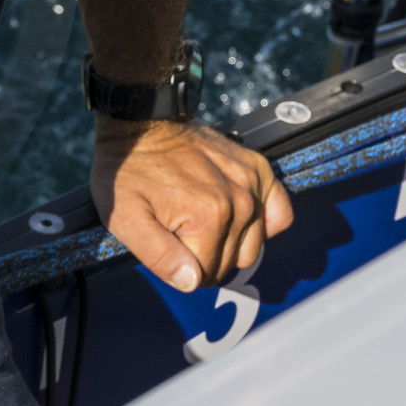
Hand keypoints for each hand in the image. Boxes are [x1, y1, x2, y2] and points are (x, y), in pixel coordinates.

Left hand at [90, 119, 293, 292]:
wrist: (141, 123)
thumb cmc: (128, 169)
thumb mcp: (125, 217)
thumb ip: (158, 255)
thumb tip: (191, 282)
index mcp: (208, 218)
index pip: (205, 275)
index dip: (181, 267)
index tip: (166, 244)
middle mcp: (239, 203)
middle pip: (230, 263)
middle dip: (203, 257)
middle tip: (178, 232)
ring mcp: (252, 185)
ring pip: (253, 247)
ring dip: (230, 243)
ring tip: (201, 222)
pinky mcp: (259, 170)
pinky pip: (280, 215)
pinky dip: (263, 224)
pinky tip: (238, 220)